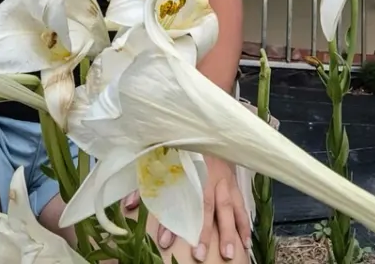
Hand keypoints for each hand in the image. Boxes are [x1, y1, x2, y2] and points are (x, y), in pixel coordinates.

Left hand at [124, 155, 250, 260]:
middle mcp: (210, 176)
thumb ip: (147, 180)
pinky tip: (246, 240)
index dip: (174, 221)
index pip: (183, 197)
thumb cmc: (183, 143)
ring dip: (229, 231)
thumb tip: (128, 205)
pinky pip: (241, 203)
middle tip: (199, 255)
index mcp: (191, 169)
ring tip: (229, 254)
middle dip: (205, 232)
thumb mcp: (161, 154)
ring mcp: (225, 179)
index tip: (165, 241)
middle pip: (208, 206)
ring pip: (229, 206)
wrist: (207, 125)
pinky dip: (244, 222)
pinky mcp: (235, 181)